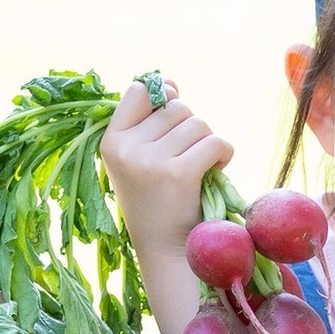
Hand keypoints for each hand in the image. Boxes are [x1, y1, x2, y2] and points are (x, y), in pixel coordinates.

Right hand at [103, 76, 232, 253]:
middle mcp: (125, 148)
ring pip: (198, 124)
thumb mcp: (138, 160)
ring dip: (208, 143)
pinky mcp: (178, 174)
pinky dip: (224, 154)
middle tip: (187, 158)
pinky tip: (216, 170)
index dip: (162, 98)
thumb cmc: (157, 201)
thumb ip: (150, 121)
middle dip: (190, 129)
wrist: (168, 251)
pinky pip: (215, 142)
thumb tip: (170, 83)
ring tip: (200, 167)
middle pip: (176, 108)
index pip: (138, 91)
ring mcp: (150, 161)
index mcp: (110, 141)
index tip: (171, 122)